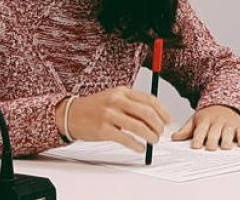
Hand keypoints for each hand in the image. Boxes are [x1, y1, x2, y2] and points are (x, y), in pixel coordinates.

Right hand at [56, 86, 170, 152]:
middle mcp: (116, 101)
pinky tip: (140, 148)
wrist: (71, 114)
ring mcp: (109, 115)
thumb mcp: (113, 98)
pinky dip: (137, 145)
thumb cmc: (95, 108)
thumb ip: (132, 104)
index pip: (149, 99)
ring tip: (153, 141)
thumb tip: (155, 117)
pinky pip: (126, 139)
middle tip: (160, 133)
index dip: (162, 111)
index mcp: (121, 91)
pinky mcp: (103, 130)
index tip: (168, 120)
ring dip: (150, 136)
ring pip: (139, 127)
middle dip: (158, 125)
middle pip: (147, 113)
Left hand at [171, 104, 239, 149]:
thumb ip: (186, 130)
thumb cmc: (209, 115)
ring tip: (225, 147)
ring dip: (227, 140)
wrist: (225, 103)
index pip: (200, 130)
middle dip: (213, 140)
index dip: (198, 138)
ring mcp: (229, 124)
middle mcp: (217, 122)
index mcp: (205, 120)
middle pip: (214, 133)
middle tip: (211, 148)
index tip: (196, 146)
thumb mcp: (196, 120)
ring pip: (228, 133)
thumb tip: (174, 138)